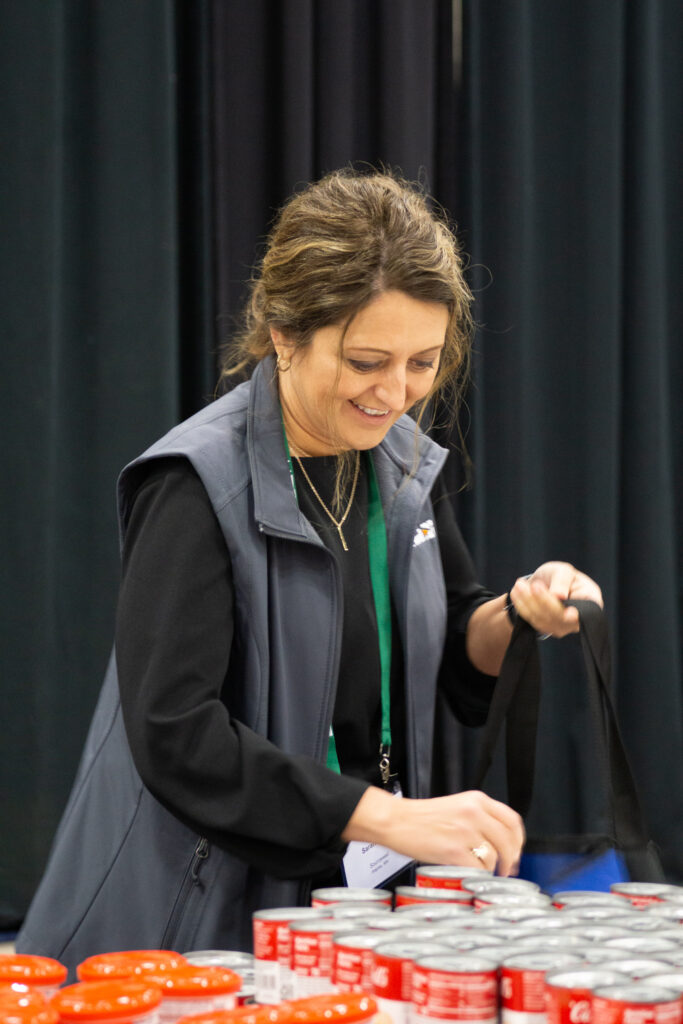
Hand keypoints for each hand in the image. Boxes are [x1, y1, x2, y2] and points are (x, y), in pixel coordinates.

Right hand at [342, 787, 524, 876]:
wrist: (395, 821)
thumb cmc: (420, 817)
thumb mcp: (456, 806)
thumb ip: (479, 818)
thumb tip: (500, 842)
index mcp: (476, 800)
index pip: (512, 820)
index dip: (519, 840)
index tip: (516, 851)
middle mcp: (474, 813)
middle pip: (508, 841)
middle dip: (511, 860)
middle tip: (506, 869)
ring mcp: (465, 832)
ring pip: (495, 857)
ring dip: (492, 869)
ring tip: (482, 871)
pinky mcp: (454, 850)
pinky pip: (478, 868)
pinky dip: (476, 874)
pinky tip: (468, 872)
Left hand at [510, 561, 602, 637]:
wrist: (546, 582)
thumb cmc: (560, 575)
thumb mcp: (563, 571)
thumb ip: (562, 581)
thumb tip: (559, 596)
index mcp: (591, 603)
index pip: (582, 612)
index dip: (571, 612)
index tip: (559, 598)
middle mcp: (578, 620)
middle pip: (560, 617)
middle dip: (543, 600)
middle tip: (531, 585)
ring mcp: (562, 627)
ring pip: (544, 619)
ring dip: (528, 602)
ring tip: (519, 585)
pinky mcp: (547, 628)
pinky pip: (533, 620)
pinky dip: (522, 607)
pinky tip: (516, 593)